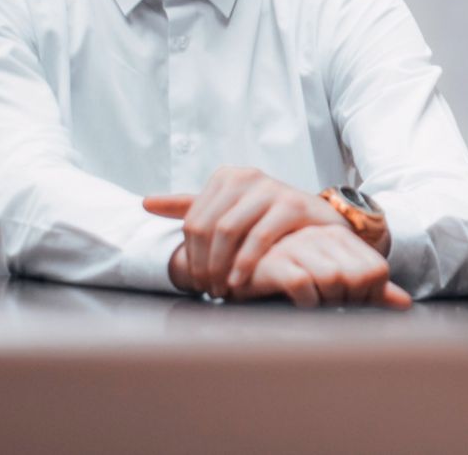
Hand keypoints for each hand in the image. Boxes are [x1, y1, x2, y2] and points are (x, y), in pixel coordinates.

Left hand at [143, 166, 354, 297]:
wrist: (321, 224)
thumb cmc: (269, 220)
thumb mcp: (229, 211)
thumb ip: (189, 207)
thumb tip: (145, 203)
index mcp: (226, 177)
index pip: (192, 220)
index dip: (190, 255)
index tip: (195, 281)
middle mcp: (246, 176)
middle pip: (207, 226)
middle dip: (203, 264)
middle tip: (208, 290)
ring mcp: (270, 187)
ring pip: (228, 231)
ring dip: (221, 267)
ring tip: (223, 291)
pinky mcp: (292, 204)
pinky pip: (259, 237)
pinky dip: (245, 263)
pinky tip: (240, 282)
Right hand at [228, 225, 410, 308]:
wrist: (244, 263)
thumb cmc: (290, 270)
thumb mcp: (332, 276)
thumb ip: (369, 289)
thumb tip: (405, 303)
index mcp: (338, 234)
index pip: (376, 271)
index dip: (367, 297)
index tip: (348, 306)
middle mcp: (321, 233)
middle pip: (356, 279)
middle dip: (346, 304)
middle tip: (328, 309)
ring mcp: (298, 242)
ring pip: (332, 279)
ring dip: (325, 303)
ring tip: (312, 305)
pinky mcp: (274, 256)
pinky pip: (301, 284)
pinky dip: (302, 302)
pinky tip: (293, 304)